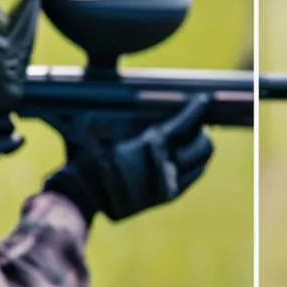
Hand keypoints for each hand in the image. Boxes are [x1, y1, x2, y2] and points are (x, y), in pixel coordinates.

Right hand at [44, 95, 214, 221]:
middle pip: (201, 142)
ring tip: (187, 137)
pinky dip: (193, 162)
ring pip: (201, 159)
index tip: (203, 99)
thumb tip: (143, 91)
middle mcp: (164, 166)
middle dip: (197, 129)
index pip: (184, 123)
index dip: (195, 108)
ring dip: (196, 145)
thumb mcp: (101, 126)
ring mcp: (169, 184)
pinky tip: (184, 154)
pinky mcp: (169, 196)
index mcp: (148, 145)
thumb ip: (128, 114)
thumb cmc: (90, 155)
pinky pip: (194, 174)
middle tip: (189, 121)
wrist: (84, 194)